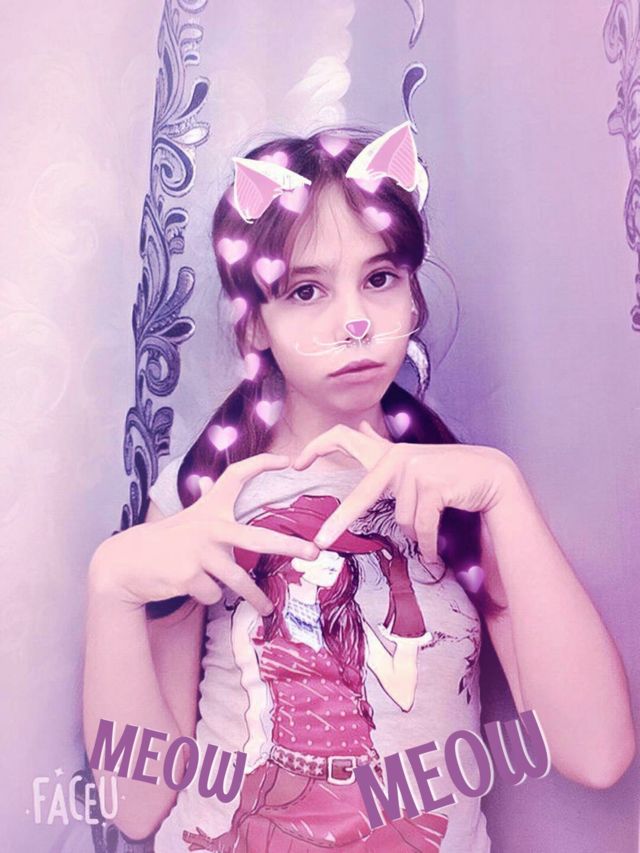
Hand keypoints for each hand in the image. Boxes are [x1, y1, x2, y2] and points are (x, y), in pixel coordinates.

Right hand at [90, 454, 318, 613]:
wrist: (127, 562)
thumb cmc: (165, 540)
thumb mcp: (187, 519)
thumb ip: (204, 508)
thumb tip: (205, 488)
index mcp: (211, 509)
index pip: (237, 476)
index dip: (262, 464)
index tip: (287, 460)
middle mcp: (209, 528)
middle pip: (258, 539)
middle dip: (289, 547)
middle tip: (313, 553)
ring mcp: (200, 553)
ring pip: (238, 582)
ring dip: (255, 598)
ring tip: (268, 609)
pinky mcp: (190, 577)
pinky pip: (214, 595)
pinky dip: (208, 596)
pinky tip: (191, 587)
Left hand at [293, 422, 516, 562]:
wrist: (492, 478)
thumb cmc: (451, 477)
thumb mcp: (415, 464)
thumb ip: (384, 449)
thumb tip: (360, 426)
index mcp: (388, 455)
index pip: (345, 441)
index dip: (318, 447)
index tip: (296, 464)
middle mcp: (397, 457)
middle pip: (362, 496)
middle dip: (340, 520)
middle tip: (319, 543)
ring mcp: (414, 469)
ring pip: (402, 521)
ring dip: (418, 536)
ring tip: (433, 532)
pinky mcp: (432, 484)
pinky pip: (421, 527)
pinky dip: (428, 545)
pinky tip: (435, 554)